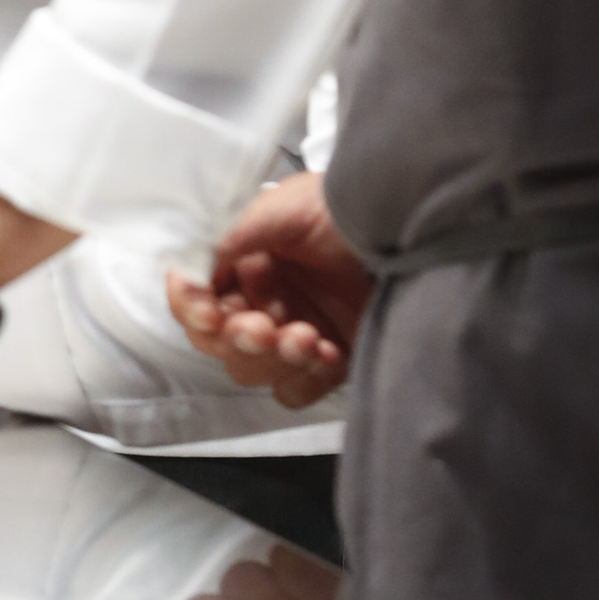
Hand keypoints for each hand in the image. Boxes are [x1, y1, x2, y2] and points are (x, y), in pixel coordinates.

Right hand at [166, 171, 370, 408]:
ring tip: (309, 337)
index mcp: (242, 265)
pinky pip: (298, 389)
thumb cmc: (337, 210)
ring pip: (256, 371)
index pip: (197, 299)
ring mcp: (294, 334)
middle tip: (265, 329)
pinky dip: (306, 378)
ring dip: (274, 360)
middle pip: (221, 344)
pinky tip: (329, 353)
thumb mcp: (280, 210)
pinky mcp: (328, 360)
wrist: (404, 230)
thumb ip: (233, 242)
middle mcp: (261, 301)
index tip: (212, 314)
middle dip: (239, 339)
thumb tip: (197, 276)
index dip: (194, 310)